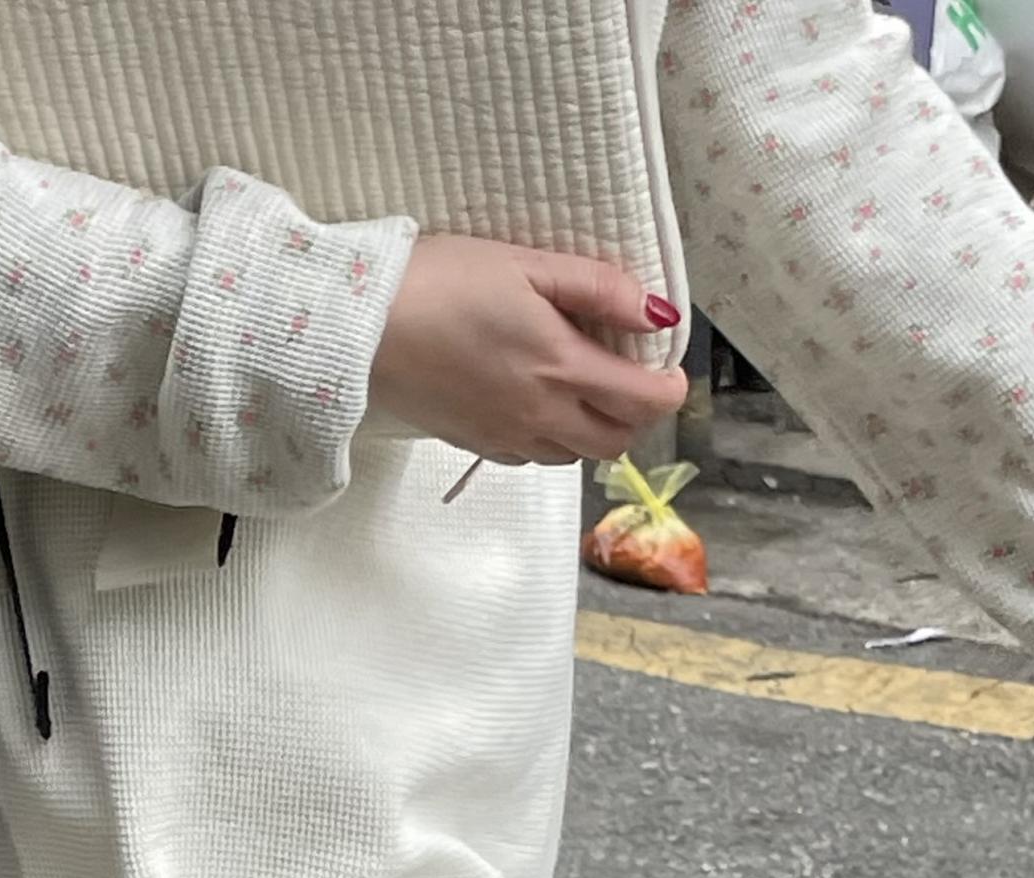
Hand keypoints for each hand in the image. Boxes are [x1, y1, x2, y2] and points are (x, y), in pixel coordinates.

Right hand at [369, 237, 687, 464]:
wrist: (363, 328)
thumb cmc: (440, 283)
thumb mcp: (527, 265)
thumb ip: (598, 290)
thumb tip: (656, 313)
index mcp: (562, 369)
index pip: (645, 401)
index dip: (670, 387)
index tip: (668, 365)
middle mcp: (542, 416)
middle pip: (616, 441)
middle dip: (636, 413)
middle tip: (628, 374)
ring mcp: (508, 437)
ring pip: (577, 454)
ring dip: (594, 427)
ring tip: (581, 385)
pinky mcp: (477, 444)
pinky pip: (534, 456)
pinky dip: (553, 436)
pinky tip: (536, 400)